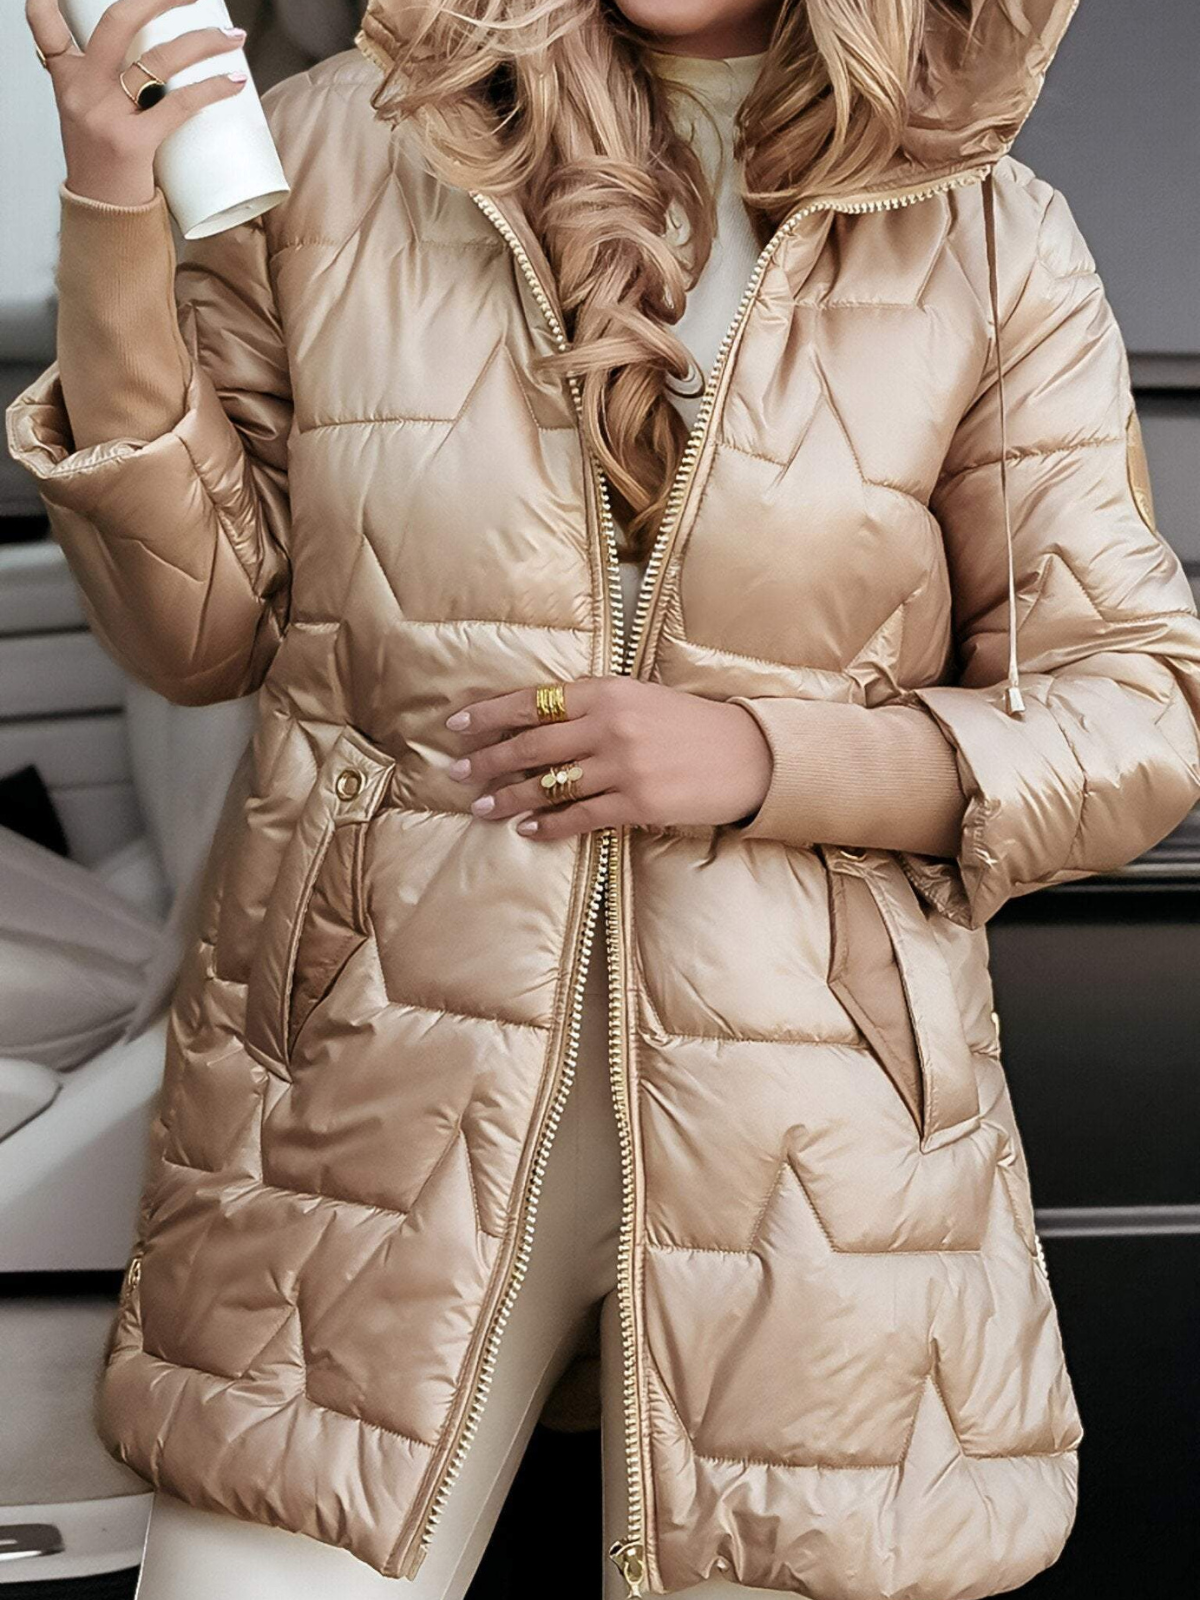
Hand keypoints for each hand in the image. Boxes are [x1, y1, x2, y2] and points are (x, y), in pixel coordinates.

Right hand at [27, 0, 249, 206]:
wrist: (102, 220)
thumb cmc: (106, 167)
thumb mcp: (90, 117)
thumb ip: (107, 87)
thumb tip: (159, 65)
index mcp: (66, 80)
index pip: (46, 27)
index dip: (49, 0)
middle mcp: (81, 91)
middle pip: (118, 22)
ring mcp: (105, 115)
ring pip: (157, 59)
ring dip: (202, 42)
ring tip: (231, 37)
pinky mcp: (132, 143)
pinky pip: (178, 105)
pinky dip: (212, 90)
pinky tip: (235, 83)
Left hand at [444, 677, 773, 839]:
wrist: (748, 755)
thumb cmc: (692, 725)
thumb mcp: (641, 698)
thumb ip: (594, 705)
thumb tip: (539, 721)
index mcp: (608, 692)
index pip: (533, 702)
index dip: (489, 715)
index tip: (456, 726)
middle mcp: (610, 725)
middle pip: (531, 746)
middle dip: (486, 761)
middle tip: (455, 773)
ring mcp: (623, 766)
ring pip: (548, 785)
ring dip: (508, 799)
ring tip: (481, 807)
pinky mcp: (638, 803)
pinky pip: (580, 817)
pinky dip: (549, 825)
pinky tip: (527, 829)